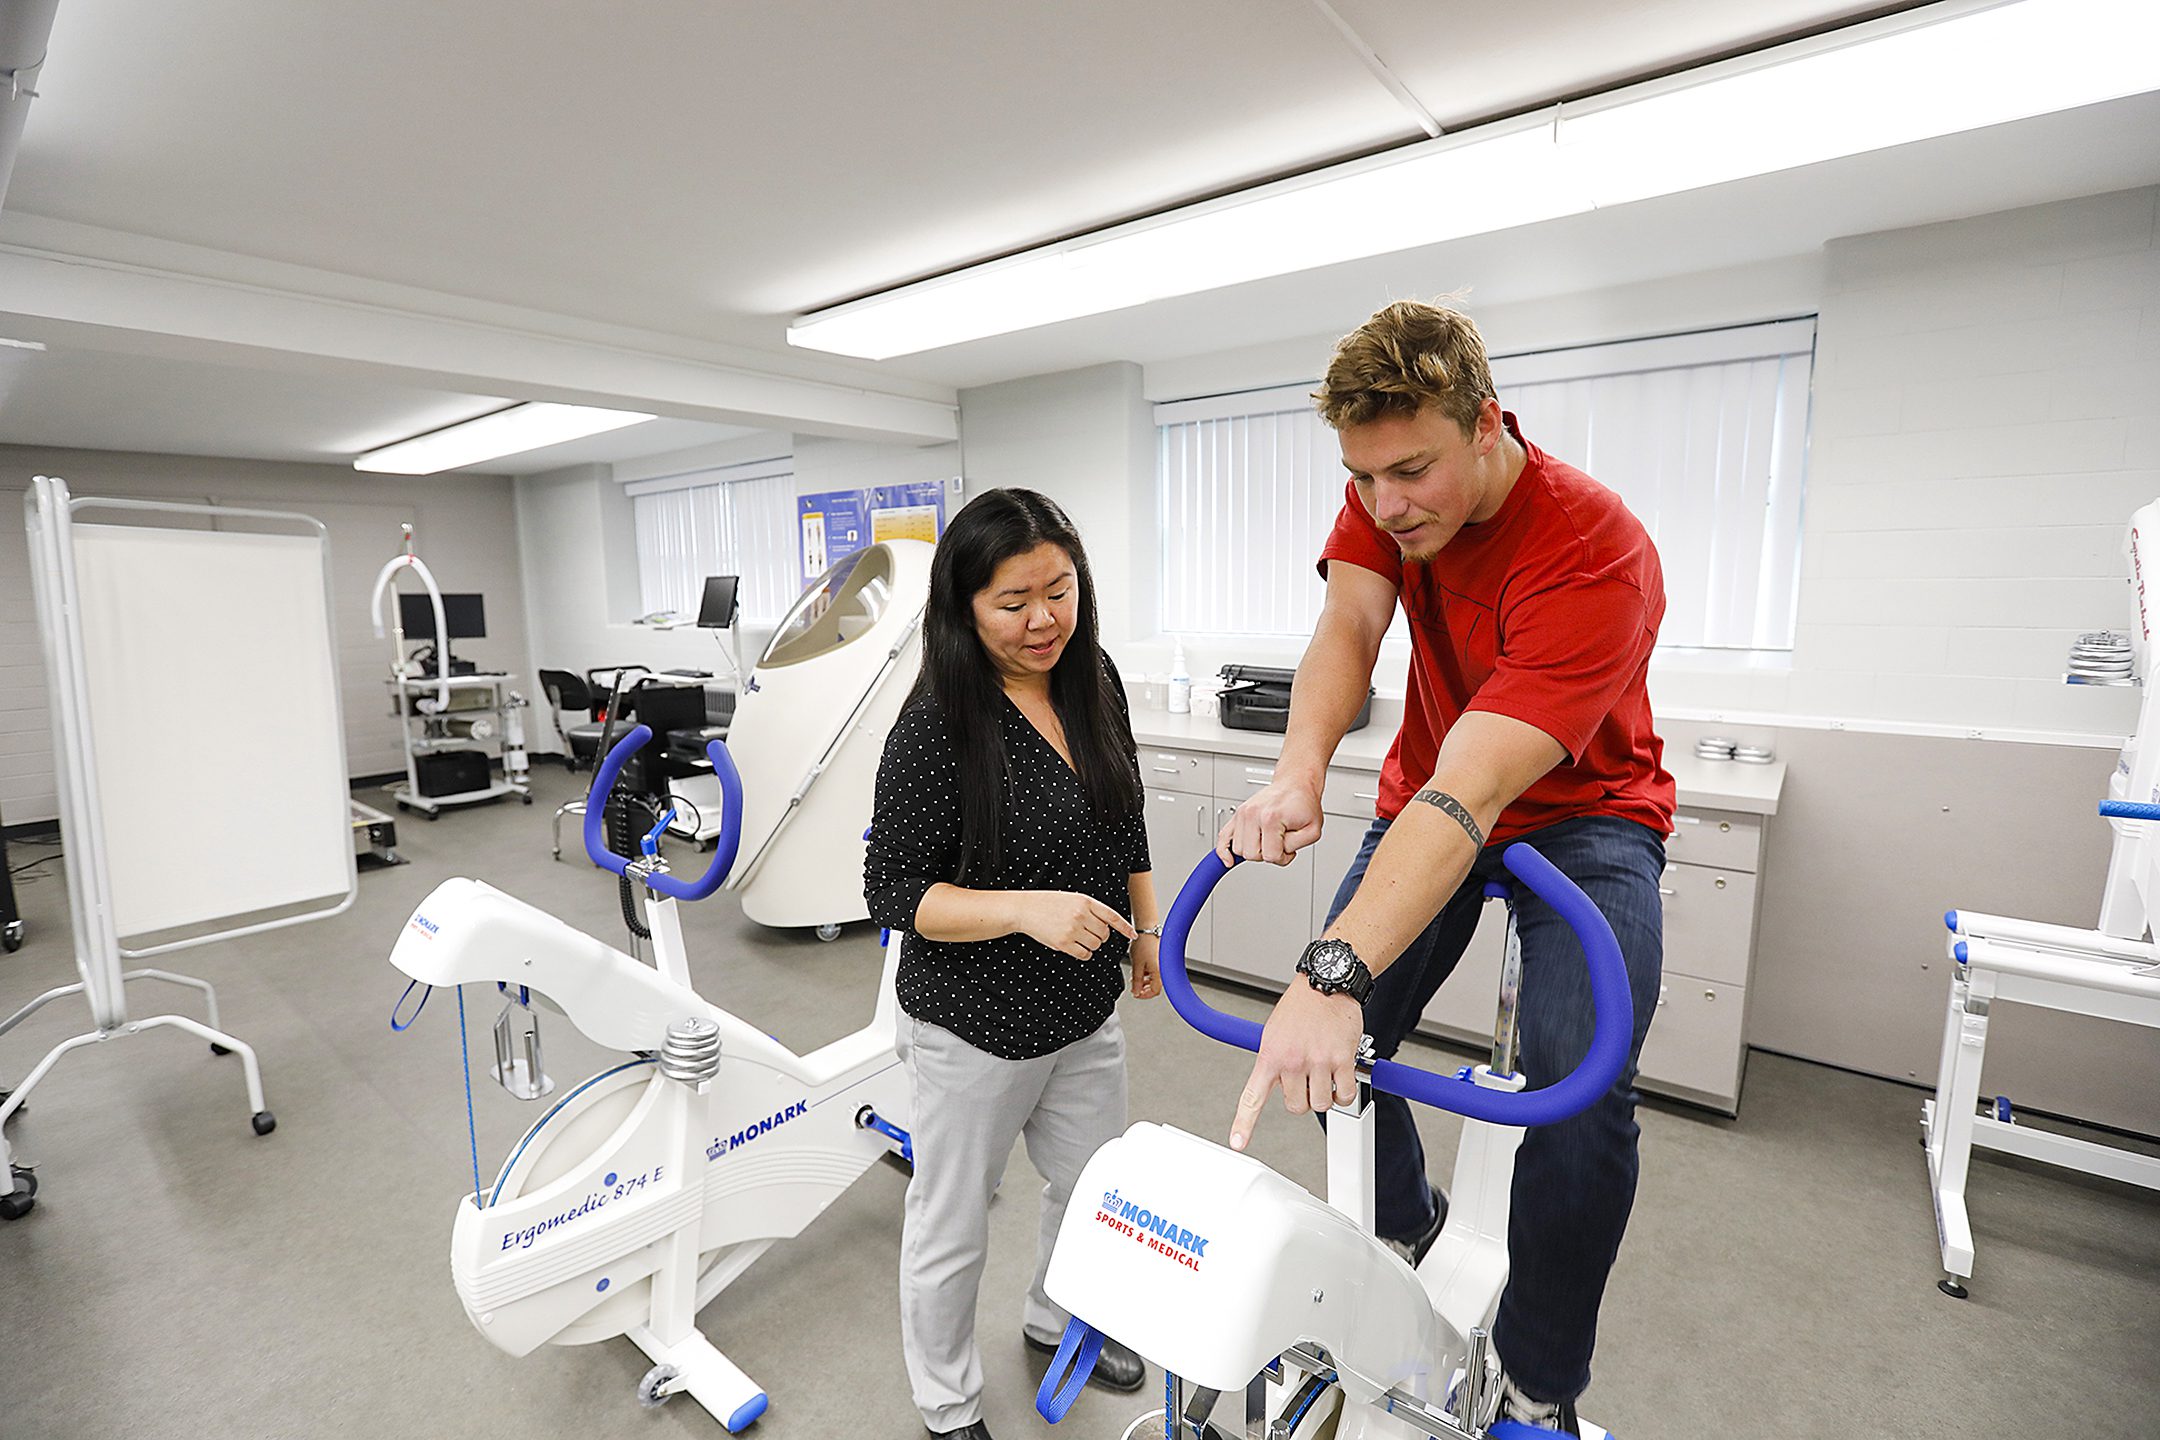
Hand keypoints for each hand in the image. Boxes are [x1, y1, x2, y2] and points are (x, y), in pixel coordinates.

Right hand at [1007, 891, 1137, 959]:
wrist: (1025, 909)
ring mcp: (1072, 929)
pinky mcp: (1063, 943)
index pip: (1111, 916)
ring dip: (1091, 944)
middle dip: (1100, 936)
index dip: (1124, 927)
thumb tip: (1106, 925)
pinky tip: (1074, 946)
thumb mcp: (1071, 898)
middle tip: (1088, 932)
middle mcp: (1081, 915)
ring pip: (1095, 945)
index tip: (1132, 935)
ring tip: (1078, 937)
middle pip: (1104, 934)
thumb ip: (1089, 909)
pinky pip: (1084, 954)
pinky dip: (1083, 953)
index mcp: (1085, 901)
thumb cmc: (1047, 903)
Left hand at [1129, 934, 1160, 999]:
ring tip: (1136, 977)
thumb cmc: (1143, 944)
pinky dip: (1148, 973)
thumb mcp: (1136, 966)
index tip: (1135, 993)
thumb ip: (1137, 982)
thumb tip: (1136, 992)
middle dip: (1144, 988)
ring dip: (1145, 981)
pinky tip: (1141, 970)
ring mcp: (1164, 964)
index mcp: (1159, 972)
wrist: (1147, 929)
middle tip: (1135, 987)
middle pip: (1156, 986)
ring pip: (1155, 979)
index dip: (1144, 995)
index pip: (1154, 991)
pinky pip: (1156, 971)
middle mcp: (1164, 969)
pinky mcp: (1162, 959)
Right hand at [1216, 777, 1323, 865]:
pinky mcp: (1237, 815)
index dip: (1283, 857)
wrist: (1295, 784)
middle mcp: (1252, 814)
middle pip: (1251, 854)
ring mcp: (1242, 814)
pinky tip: (1228, 860)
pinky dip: (1222, 850)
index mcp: (1271, 818)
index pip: (1270, 855)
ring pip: (1238, 849)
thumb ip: (1295, 846)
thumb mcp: (1312, 830)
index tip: (1289, 849)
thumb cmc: (1303, 803)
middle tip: (1278, 844)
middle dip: (1267, 854)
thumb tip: (1277, 853)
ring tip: (1266, 840)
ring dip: (1253, 850)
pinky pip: (1222, 837)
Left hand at [1229, 979, 1363, 1151]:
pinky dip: (1345, 1092)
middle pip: (1296, 1107)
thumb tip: (1278, 1084)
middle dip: (1303, 1097)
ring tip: (1325, 1073)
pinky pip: (1345, 1094)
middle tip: (1308, 1079)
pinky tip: (1341, 1077)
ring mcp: (1317, 1061)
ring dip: (1326, 1094)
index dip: (1244, 1123)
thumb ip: (1274, 1061)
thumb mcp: (1273, 1033)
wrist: (1326, 984)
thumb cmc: (1300, 1007)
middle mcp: (1292, 1061)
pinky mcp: (1342, 1059)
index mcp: (1270, 1055)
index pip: (1252, 1097)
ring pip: (1321, 1104)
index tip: (1238, 1143)